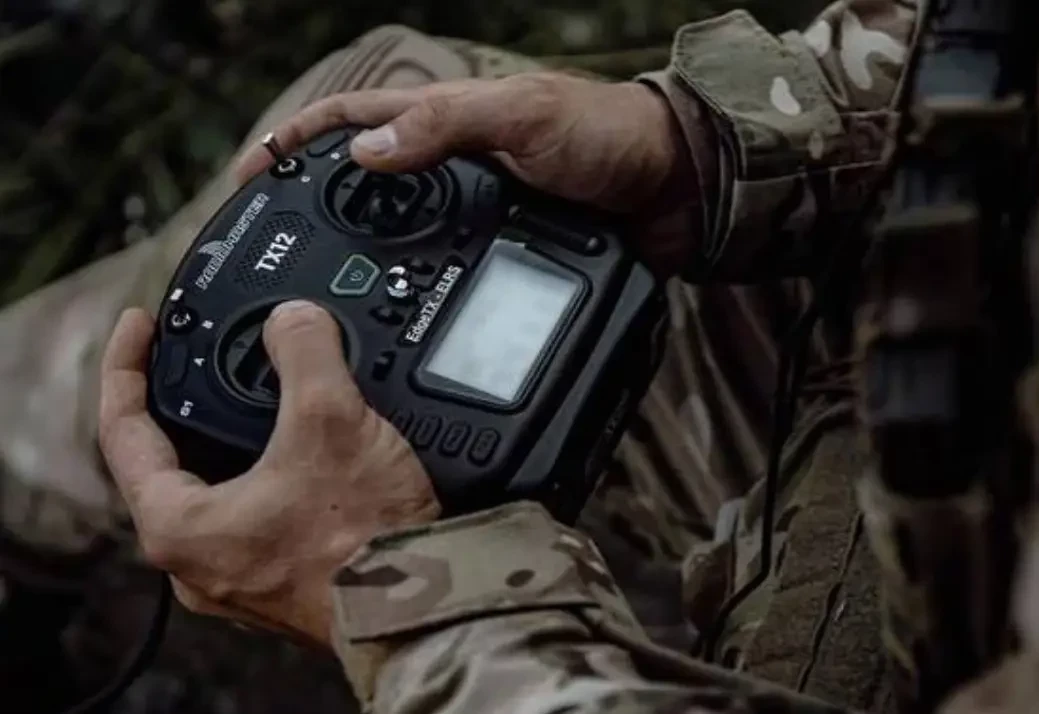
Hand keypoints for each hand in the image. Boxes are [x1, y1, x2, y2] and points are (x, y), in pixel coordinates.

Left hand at [98, 301, 439, 646]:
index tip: (141, 326)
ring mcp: (241, 575)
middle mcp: (199, 561)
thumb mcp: (332, 422)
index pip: (123, 431)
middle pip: (169, 461)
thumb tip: (295, 320)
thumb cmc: (368, 542)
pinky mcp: (284, 578)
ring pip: (216, 487)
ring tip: (252, 392)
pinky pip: (256, 509)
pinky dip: (268, 468)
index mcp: (180, 527)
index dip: (126, 364)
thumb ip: (305, 352)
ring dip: (231, 435)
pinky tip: (301, 448)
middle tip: (195, 356)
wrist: (426, 604)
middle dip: (185, 401)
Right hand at [234, 73, 696, 275]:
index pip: (349, 122)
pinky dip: (417, 289)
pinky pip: (444, 270)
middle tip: (275, 256)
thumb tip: (364, 155)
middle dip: (312, 211)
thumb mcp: (522, 118)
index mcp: (445, 118)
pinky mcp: (501, 252)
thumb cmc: (607, 136)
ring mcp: (474, 213)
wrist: (674, 191)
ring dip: (362, 261)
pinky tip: (402, 321)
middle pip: (360, 188)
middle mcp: (450, 166)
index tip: (249, 177)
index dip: (293, 143)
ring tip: (326, 300)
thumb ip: (446, 129)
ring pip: (399, 238)